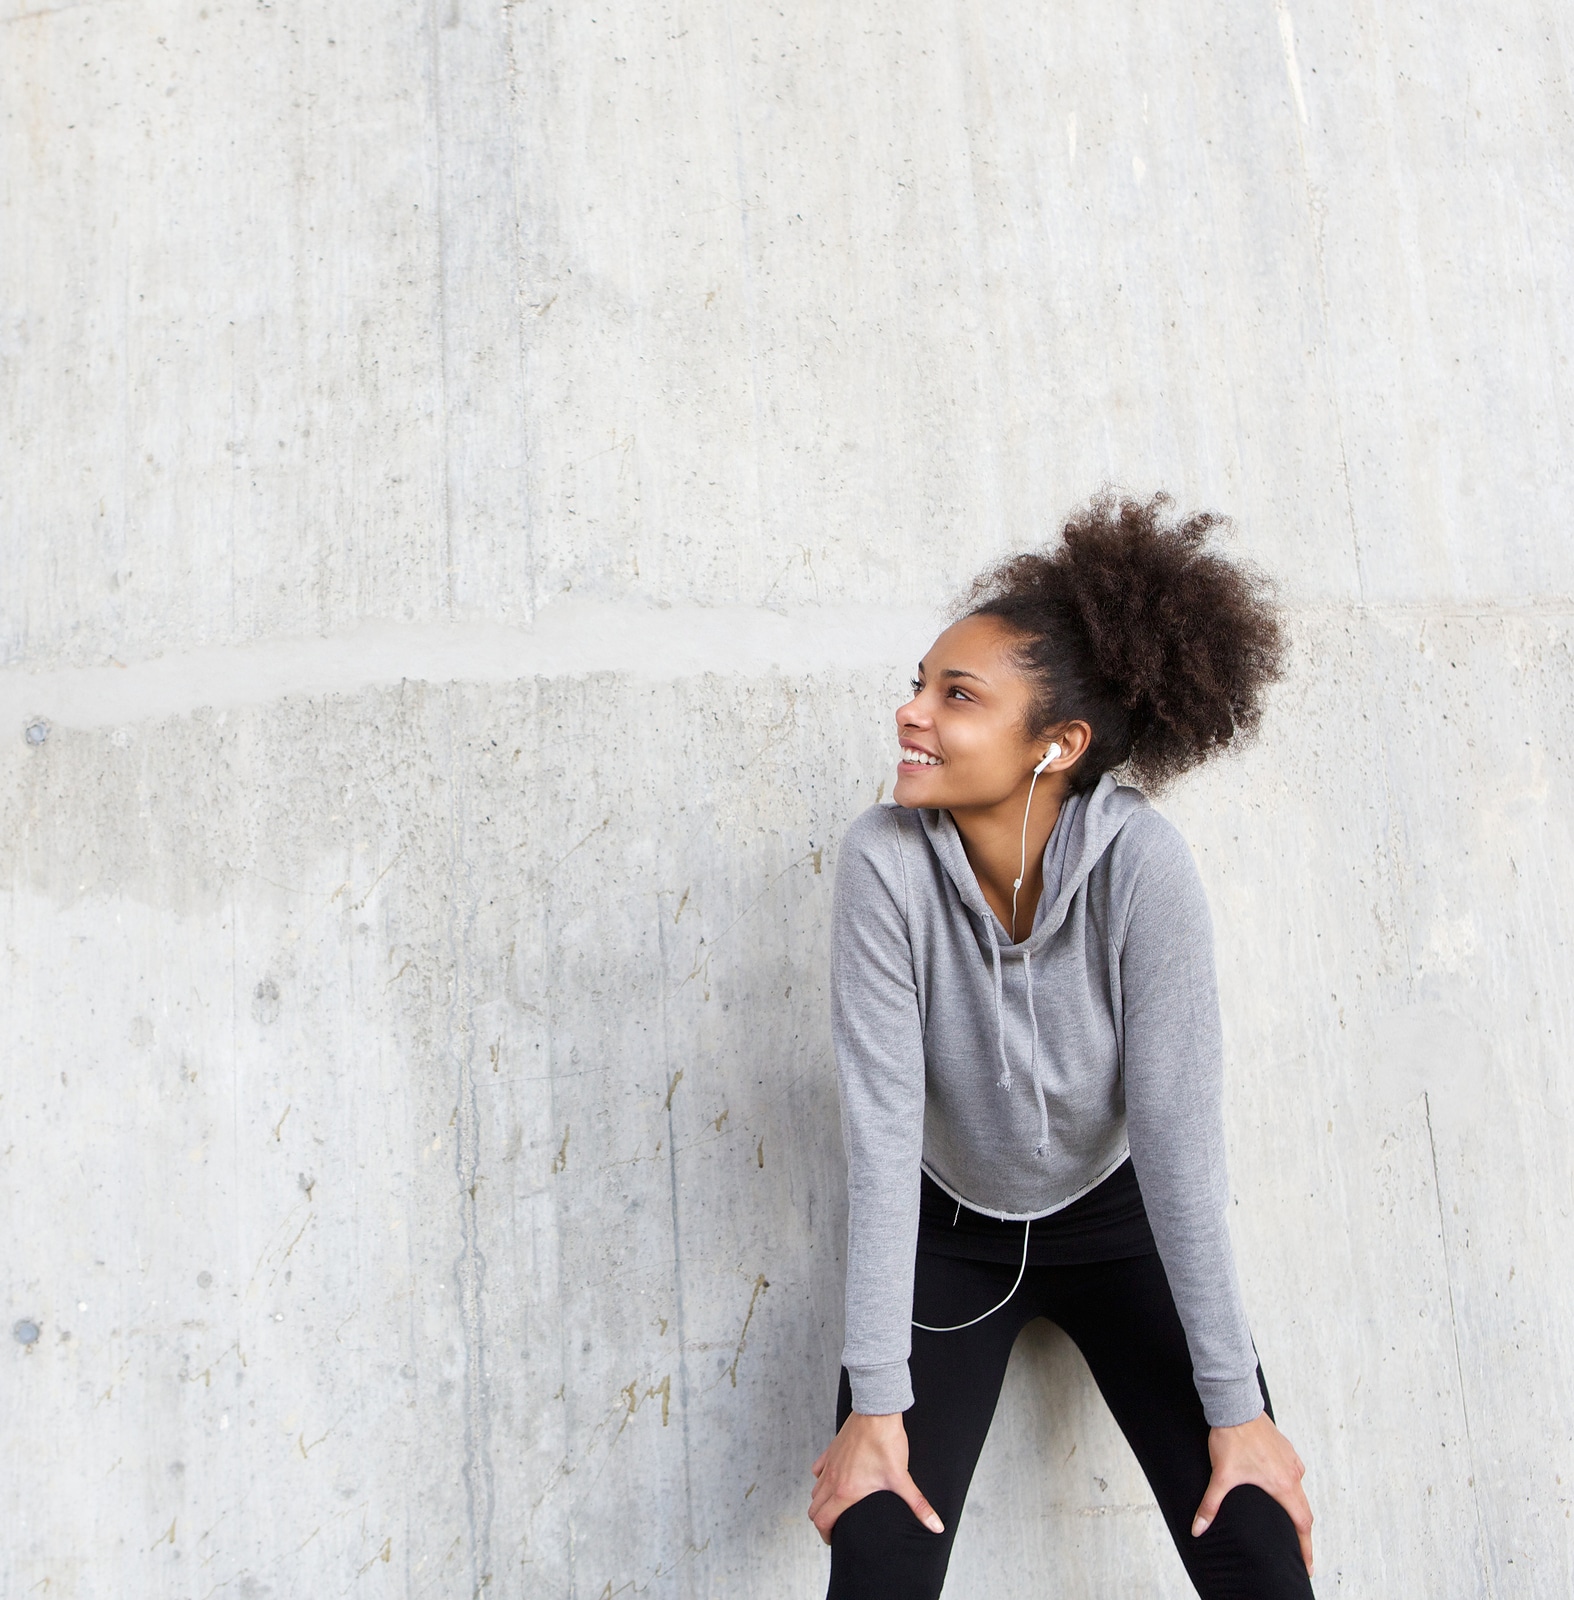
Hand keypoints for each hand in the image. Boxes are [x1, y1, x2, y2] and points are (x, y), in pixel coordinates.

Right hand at [808, 1411, 944, 1544]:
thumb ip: (918, 1506)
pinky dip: (821, 1478)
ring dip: (821, 1501)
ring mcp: (830, 1464)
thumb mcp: (902, 1478)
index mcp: (845, 1491)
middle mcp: (832, 1479)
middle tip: (835, 1527)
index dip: (826, 1535)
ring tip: (835, 1507)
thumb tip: (936, 1526)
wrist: (876, 1412)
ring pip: (815, 1490)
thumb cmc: (886, 1443)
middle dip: (822, 1521)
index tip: (834, 1540)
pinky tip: (833, 1478)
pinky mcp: (831, 1450)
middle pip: (814, 1509)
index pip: (823, 1521)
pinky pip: (818, 1469)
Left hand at [1192, 1410, 1312, 1574]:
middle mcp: (1293, 1473)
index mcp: (1283, 1485)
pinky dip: (1291, 1485)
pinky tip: (1279, 1486)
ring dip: (1297, 1506)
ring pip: (1299, 1489)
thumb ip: (1210, 1506)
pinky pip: (1293, 1471)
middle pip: (1305, 1510)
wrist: (1235, 1405)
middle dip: (1303, 1533)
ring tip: (1289, 1519)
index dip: (1306, 1548)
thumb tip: (1197, 1529)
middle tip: (1300, 1552)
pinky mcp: (1286, 1447)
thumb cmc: (1231, 1439)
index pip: (1302, 1524)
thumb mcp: (1220, 1476)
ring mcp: (1291, 1459)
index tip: (1308, 1566)